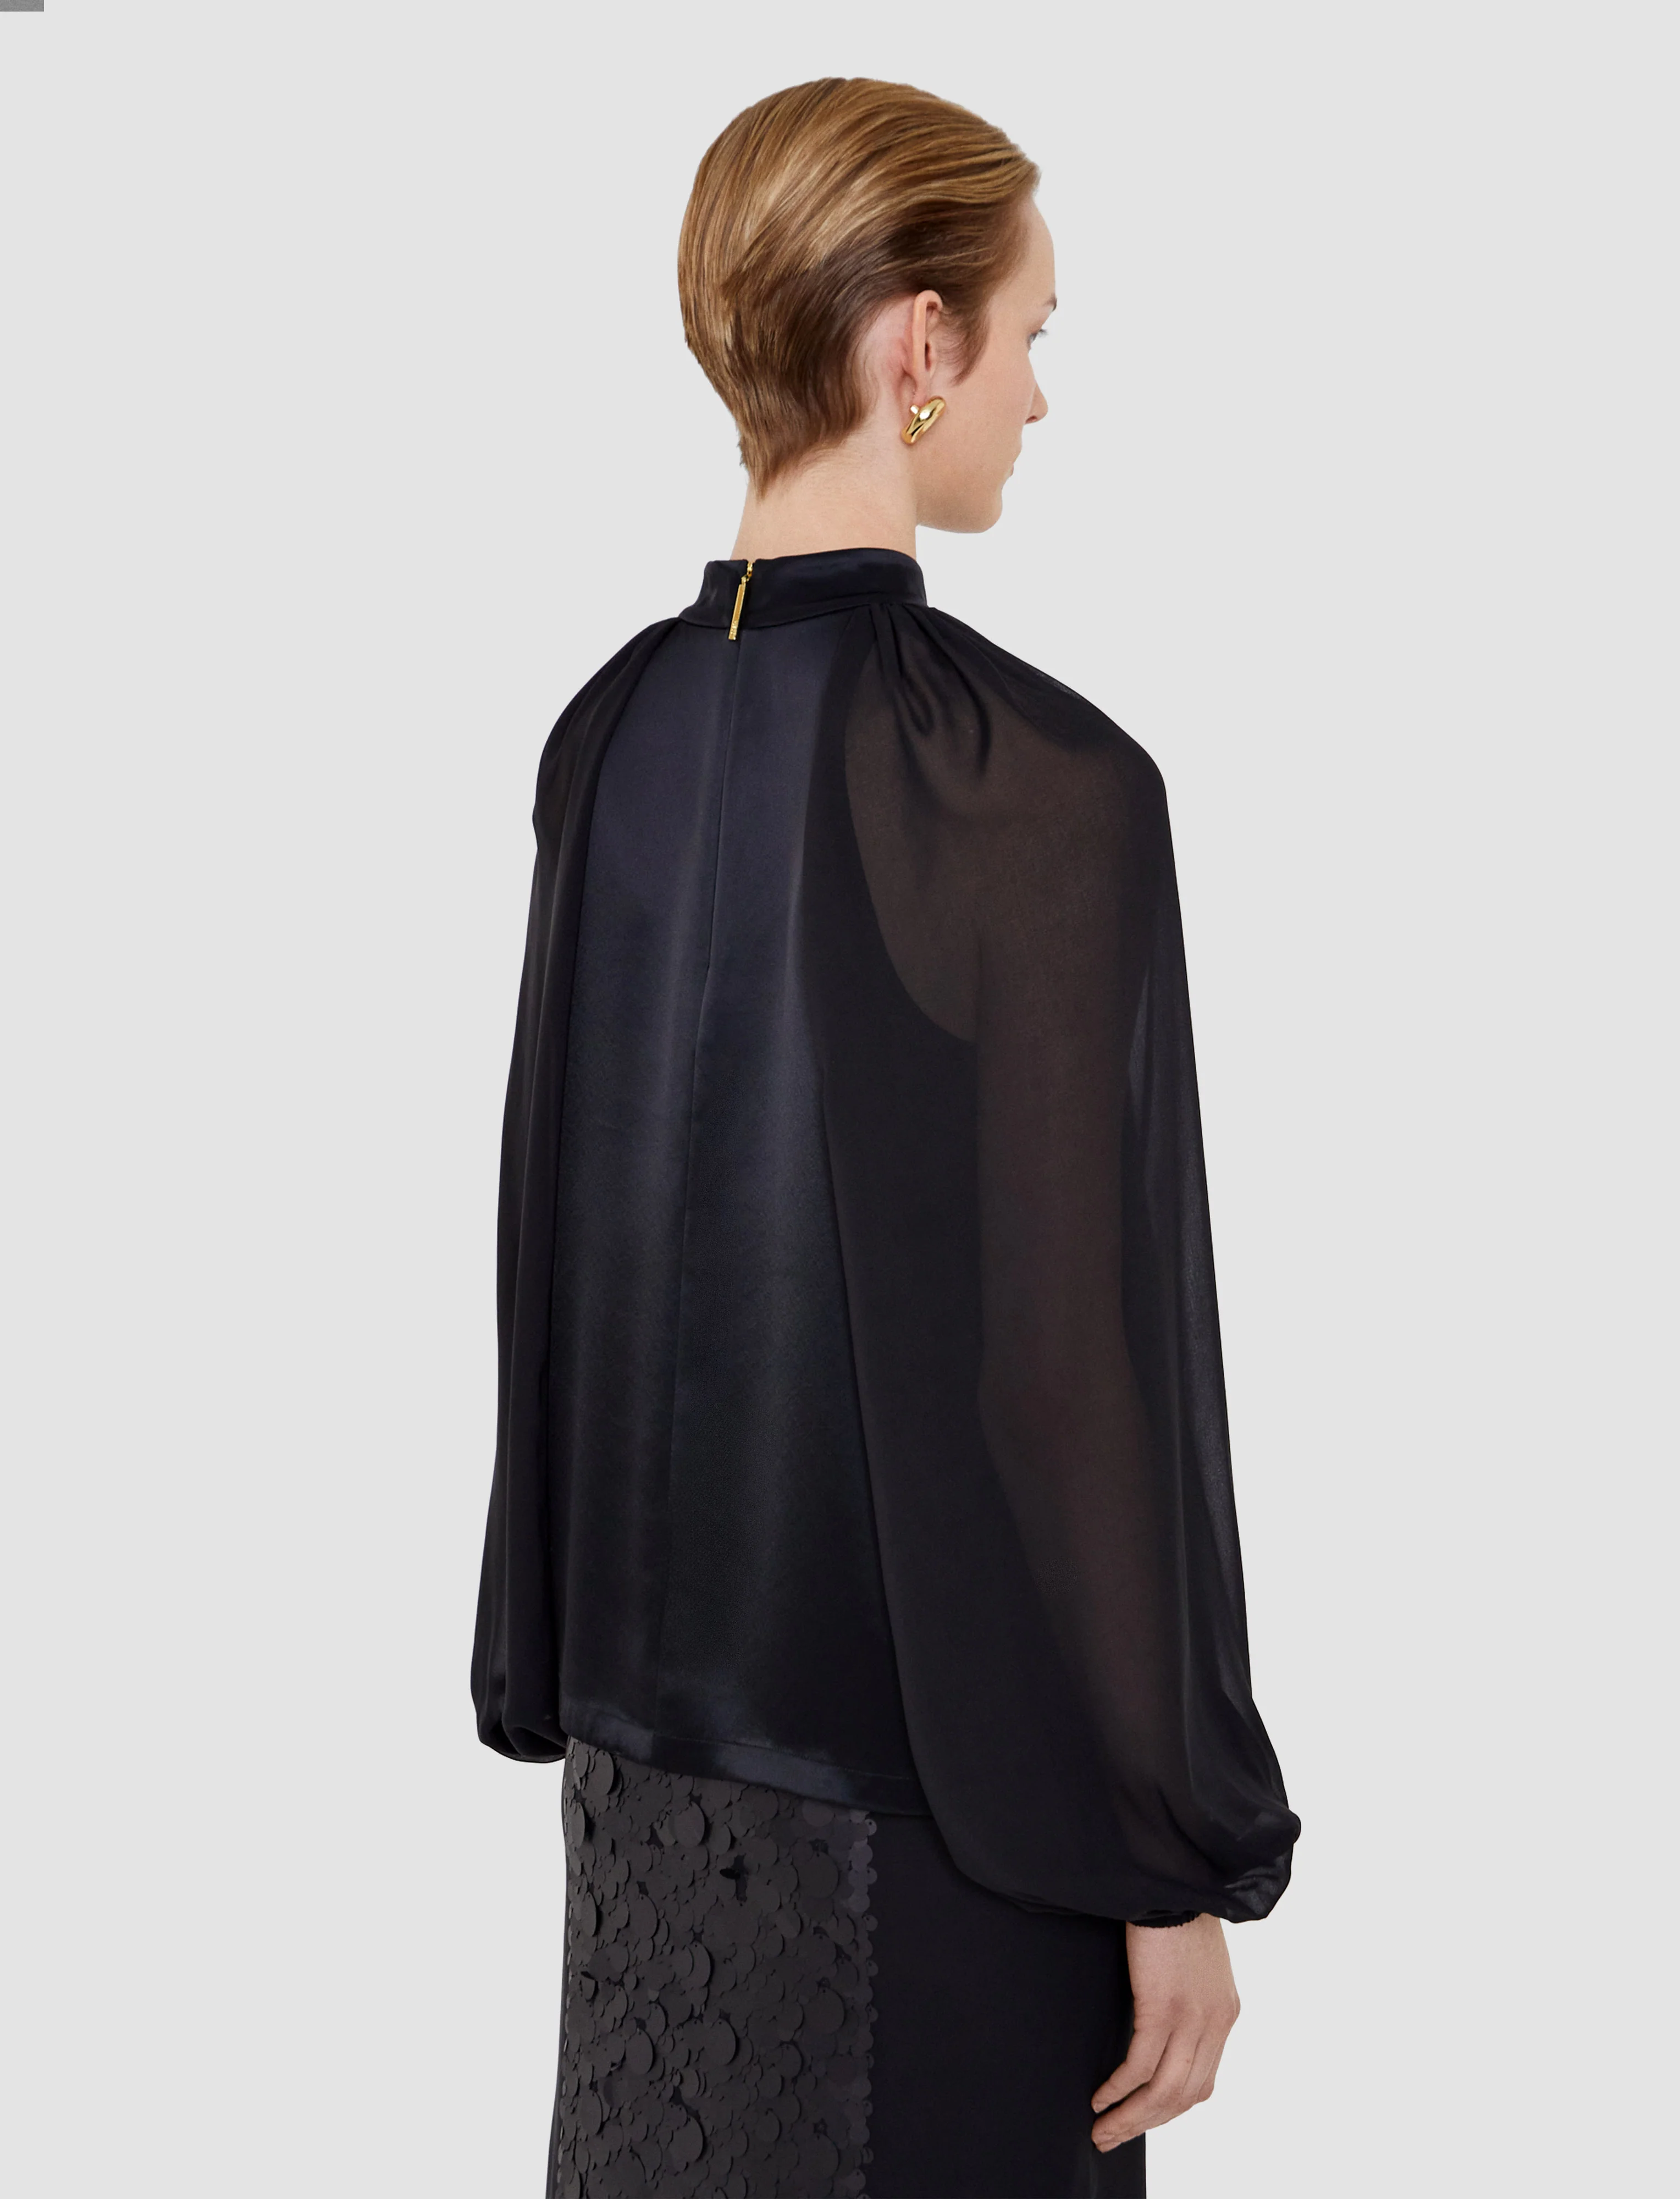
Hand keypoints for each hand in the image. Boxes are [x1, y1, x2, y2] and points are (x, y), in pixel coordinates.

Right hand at [1090, 1916, 1239, 2150]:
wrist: (1174, 1878)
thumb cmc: (1178, 1913)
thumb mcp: (1196, 1967)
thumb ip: (1189, 2002)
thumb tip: (1164, 2030)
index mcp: (1224, 2014)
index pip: (1201, 2083)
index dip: (1168, 2108)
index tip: (1140, 2118)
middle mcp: (1214, 2024)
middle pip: (1182, 2096)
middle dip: (1145, 2122)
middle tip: (1112, 2137)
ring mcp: (1191, 2019)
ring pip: (1162, 2090)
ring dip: (1130, 2117)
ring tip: (1102, 2129)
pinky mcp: (1163, 2007)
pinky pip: (1140, 2065)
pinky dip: (1119, 2088)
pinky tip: (1100, 2097)